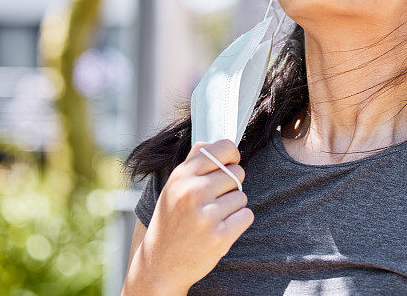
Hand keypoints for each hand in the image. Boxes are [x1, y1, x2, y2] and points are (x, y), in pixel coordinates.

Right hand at [134, 139, 253, 291]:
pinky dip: (238, 222)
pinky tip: (220, 229)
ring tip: (211, 218)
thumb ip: (193, 162)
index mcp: (182, 176)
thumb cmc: (171, 220)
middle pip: (237, 173)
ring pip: (242, 196)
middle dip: (231, 186)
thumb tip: (213, 141)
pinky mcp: (220, 237)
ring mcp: (206, 215)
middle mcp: (193, 192)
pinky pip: (247, 215)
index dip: (232, 155)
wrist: (160, 264)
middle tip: (213, 201)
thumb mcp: (173, 187)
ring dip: (233, 207)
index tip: (230, 164)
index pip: (223, 148)